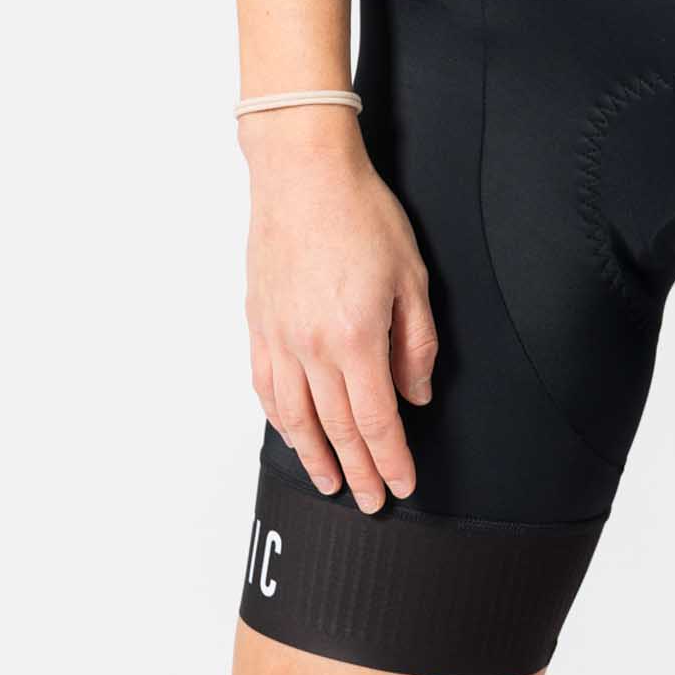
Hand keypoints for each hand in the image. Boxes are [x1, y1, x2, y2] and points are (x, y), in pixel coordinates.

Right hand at [243, 123, 437, 511]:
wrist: (302, 173)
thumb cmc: (361, 213)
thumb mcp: (411, 274)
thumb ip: (415, 341)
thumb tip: (414, 393)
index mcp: (356, 337)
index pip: (376, 420)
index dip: (390, 459)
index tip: (402, 486)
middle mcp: (312, 348)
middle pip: (336, 429)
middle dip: (357, 471)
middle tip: (371, 501)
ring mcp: (279, 338)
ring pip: (296, 418)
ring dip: (315, 457)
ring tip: (330, 484)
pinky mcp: (259, 324)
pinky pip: (266, 388)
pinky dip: (280, 420)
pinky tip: (292, 434)